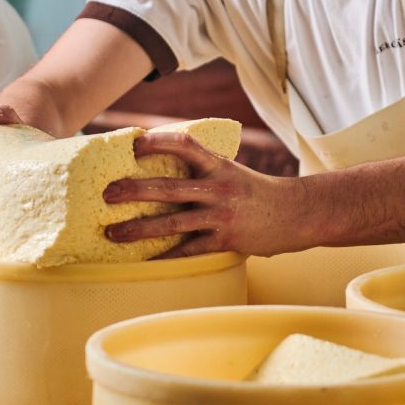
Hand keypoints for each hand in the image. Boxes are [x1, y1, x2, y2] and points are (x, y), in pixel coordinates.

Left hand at [102, 132, 309, 257]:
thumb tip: (163, 167)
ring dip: (138, 228)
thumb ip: (203, 169)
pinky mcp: (225, 240)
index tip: (133, 145)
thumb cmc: (257, 192)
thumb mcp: (232, 171)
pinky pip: (189, 251)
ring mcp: (221, 215)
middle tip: (107, 193)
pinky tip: (146, 262)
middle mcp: (218, 188)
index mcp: (219, 164)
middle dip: (133, 190)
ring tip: (112, 232)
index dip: (157, 142)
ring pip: (172, 223)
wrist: (297, 213)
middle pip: (168, 187)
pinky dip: (165, 257)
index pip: (185, 145)